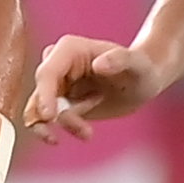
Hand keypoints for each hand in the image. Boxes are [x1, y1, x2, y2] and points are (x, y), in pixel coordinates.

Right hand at [26, 35, 168, 140]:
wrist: (143, 82)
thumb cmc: (141, 67)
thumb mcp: (136, 63)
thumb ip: (120, 59)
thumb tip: (99, 65)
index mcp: (69, 49)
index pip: (47, 73)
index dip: (44, 95)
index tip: (49, 116)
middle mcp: (57, 65)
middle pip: (40, 94)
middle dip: (56, 116)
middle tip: (84, 131)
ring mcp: (56, 85)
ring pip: (39, 110)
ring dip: (62, 125)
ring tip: (87, 133)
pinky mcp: (59, 102)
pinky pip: (47, 120)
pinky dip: (61, 130)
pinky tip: (84, 132)